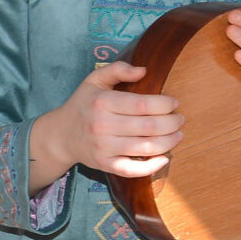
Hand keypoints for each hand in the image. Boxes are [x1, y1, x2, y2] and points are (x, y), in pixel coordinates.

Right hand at [38, 59, 182, 179]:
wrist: (60, 135)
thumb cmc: (83, 105)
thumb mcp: (93, 80)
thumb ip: (117, 69)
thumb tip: (144, 70)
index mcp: (102, 102)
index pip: (143, 104)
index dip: (165, 104)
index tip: (174, 103)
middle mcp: (102, 126)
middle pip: (149, 126)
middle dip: (172, 123)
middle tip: (180, 119)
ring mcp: (103, 147)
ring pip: (146, 147)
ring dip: (169, 142)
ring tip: (178, 135)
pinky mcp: (105, 164)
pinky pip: (133, 169)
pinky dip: (152, 166)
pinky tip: (164, 158)